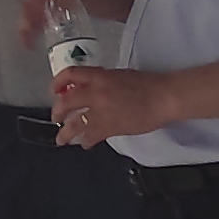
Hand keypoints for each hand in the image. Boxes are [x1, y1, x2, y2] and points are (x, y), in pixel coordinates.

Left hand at [49, 64, 164, 148]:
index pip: (71, 75)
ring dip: (66, 133)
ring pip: (75, 124)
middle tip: (56, 117)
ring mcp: (101, 112)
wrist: (162, 97)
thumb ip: (101, 81)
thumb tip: (90, 89)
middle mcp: (96, 93)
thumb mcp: (119, 75)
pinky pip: (91, 136)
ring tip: (62, 139)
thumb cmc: (147, 84)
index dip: (58, 82)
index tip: (55, 89)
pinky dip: (86, 141)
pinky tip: (85, 144)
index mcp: (99, 76)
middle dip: (58, 111)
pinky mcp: (110, 128)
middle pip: (66, 102)